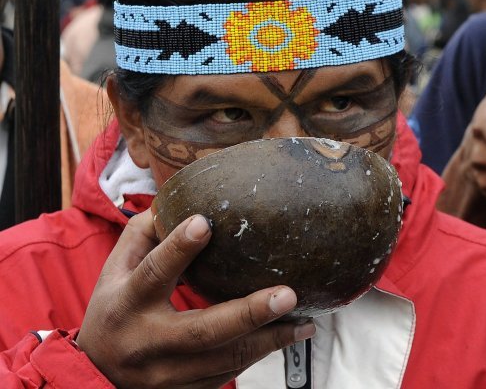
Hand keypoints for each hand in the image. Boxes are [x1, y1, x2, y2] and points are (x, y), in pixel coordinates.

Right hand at [77, 211, 314, 388]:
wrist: (97, 373)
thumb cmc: (115, 306)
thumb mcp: (116, 269)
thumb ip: (145, 234)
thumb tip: (179, 198)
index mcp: (126, 303)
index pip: (153, 273)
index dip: (178, 249)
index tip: (206, 223)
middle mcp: (146, 341)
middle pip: (203, 330)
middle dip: (250, 313)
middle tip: (288, 294)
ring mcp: (165, 374)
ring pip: (225, 360)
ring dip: (270, 341)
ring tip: (304, 321)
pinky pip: (228, 373)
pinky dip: (260, 355)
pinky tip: (287, 336)